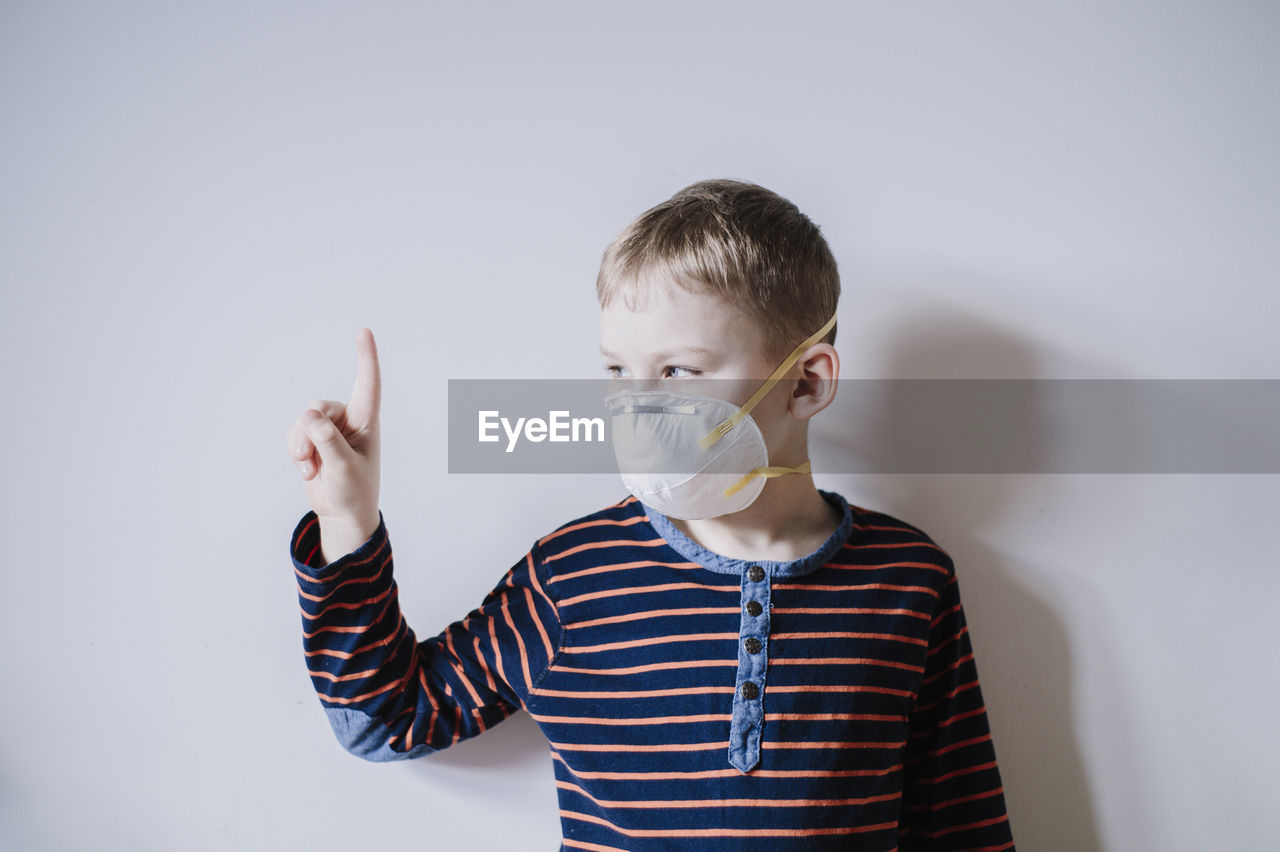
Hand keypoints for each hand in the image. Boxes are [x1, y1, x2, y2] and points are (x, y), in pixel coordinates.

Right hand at [286, 328, 381, 549]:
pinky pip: (295, 434)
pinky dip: (296, 452)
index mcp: (367, 422)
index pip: (368, 385)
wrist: (343, 513)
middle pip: (319, 407)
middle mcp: (348, 421)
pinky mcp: (313, 441)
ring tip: (311, 469)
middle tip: (310, 458)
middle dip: (309, 431)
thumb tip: (309, 416)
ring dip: (300, 446)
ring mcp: (329, 430)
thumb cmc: (354, 491)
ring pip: (303, 420)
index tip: (364, 332)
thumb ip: (328, 441)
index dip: (366, 358)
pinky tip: (307, 471)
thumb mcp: (344, 468)